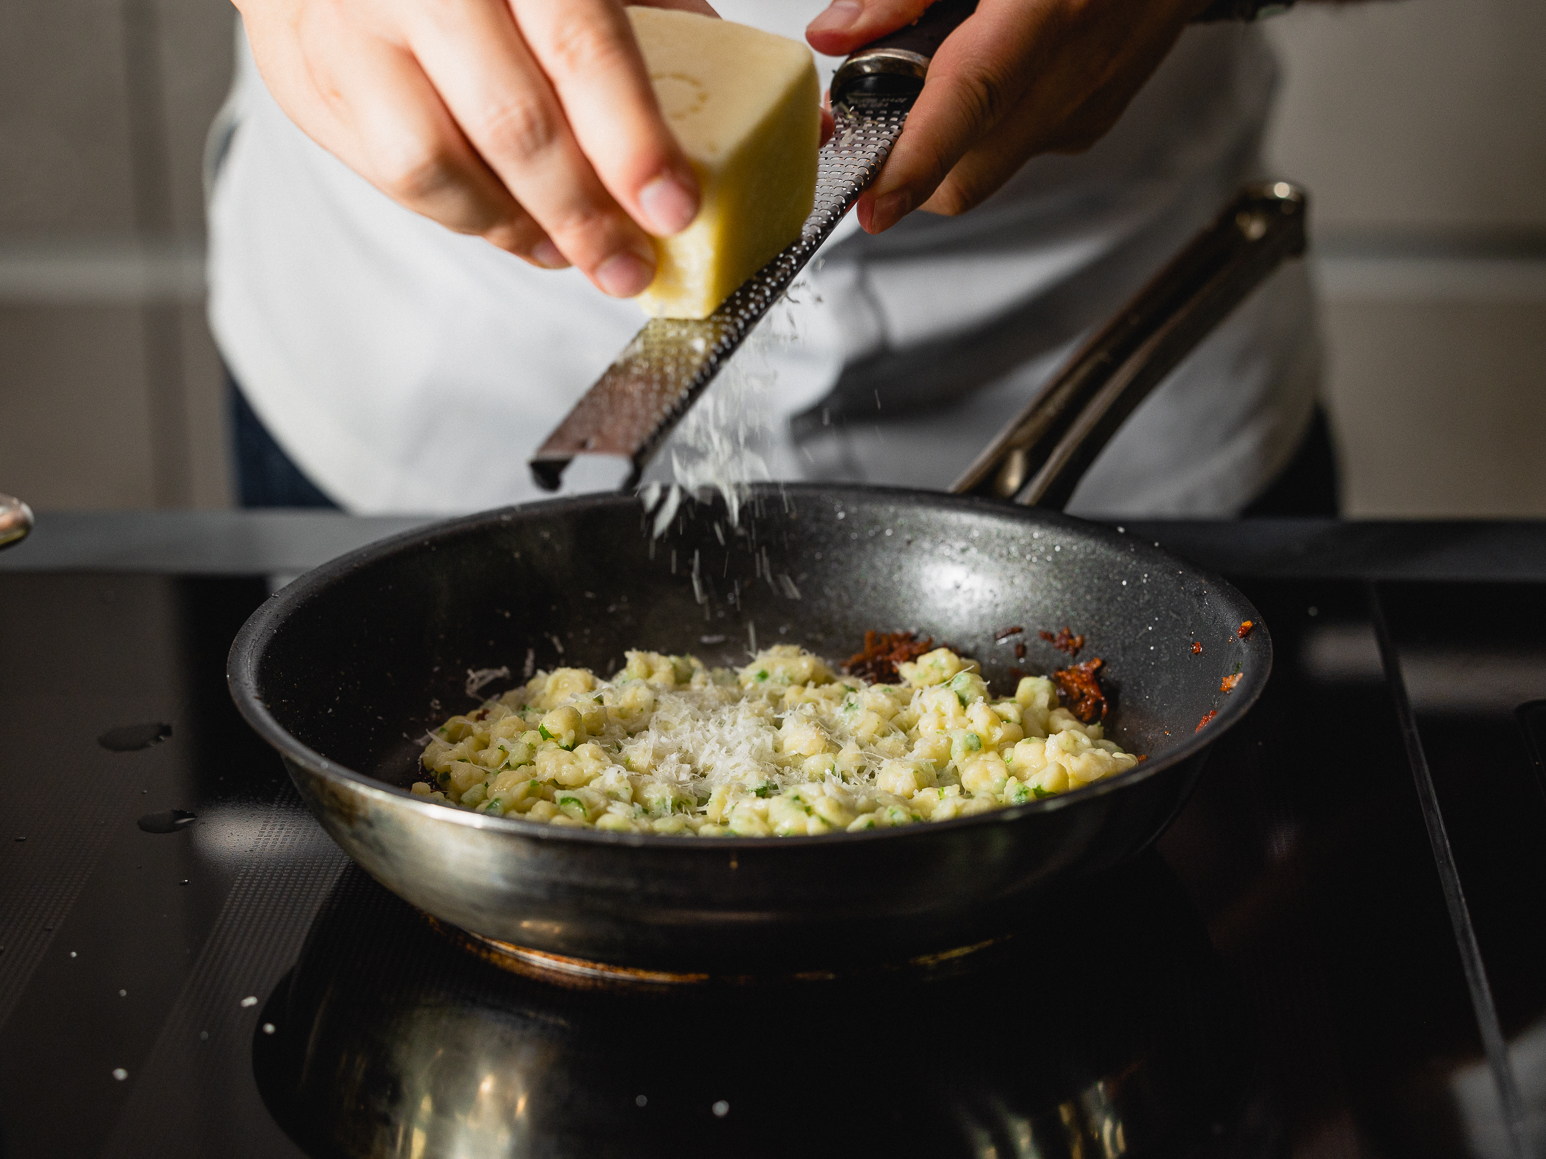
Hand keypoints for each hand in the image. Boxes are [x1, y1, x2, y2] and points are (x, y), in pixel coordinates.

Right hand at [237, 0, 714, 296]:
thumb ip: (659, 19)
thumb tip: (757, 116)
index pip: (581, 43)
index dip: (632, 139)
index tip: (672, 208)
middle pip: (508, 119)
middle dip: (581, 213)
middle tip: (626, 263)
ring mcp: (343, 23)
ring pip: (430, 163)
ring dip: (512, 228)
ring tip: (564, 249)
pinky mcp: (300, 73)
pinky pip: (386, 174)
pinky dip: (460, 215)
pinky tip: (509, 223)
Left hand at [806, 0, 1207, 232]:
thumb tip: (835, 36)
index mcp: (1044, 12)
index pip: (971, 99)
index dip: (918, 160)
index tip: (875, 203)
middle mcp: (1073, 70)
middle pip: (967, 170)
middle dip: (909, 164)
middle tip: (880, 111)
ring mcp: (1088, 107)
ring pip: (986, 168)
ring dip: (948, 143)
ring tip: (946, 72)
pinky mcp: (1094, 122)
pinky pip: (1018, 147)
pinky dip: (986, 127)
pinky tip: (997, 72)